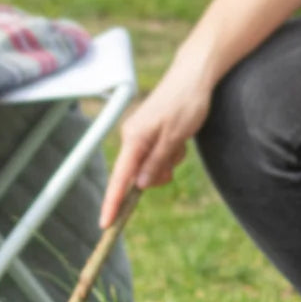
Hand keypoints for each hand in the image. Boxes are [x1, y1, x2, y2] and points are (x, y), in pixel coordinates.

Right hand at [100, 59, 212, 226]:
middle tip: (177, 155)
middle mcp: (133, 138)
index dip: (112, 203)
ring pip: (153, 167)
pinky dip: (173, 153)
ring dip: (170, 162)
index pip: (120, 179)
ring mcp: (141, 136)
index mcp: (134, 139)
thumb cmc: (186, 104)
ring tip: (181, 141)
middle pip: (139, 176)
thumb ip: (157, 161)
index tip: (105, 224)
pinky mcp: (151, 134)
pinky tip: (181, 137)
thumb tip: (138, 186)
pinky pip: (160, 155)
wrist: (195, 77)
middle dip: (159, 174)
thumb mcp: (176, 137)